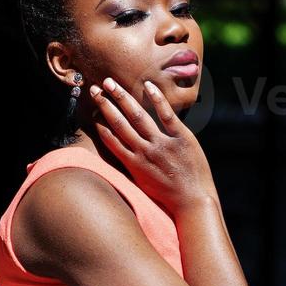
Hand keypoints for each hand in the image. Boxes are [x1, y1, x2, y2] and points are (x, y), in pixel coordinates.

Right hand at [89, 77, 215, 215]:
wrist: (193, 203)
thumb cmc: (169, 195)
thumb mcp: (144, 184)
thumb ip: (133, 166)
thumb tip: (123, 152)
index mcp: (133, 164)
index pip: (111, 139)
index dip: (100, 123)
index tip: (92, 110)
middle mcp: (144, 152)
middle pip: (120, 124)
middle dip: (105, 105)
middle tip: (94, 89)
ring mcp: (162, 145)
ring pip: (138, 117)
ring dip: (122, 98)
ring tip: (110, 83)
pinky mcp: (182, 139)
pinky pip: (167, 115)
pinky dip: (157, 99)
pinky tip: (148, 85)